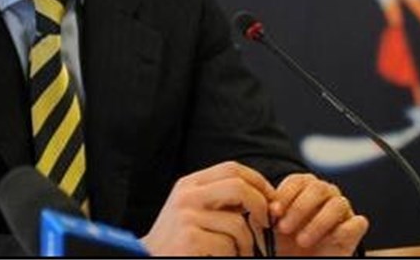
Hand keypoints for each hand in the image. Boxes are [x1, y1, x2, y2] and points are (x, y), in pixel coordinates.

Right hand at [140, 161, 274, 255]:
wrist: (148, 257)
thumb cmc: (178, 239)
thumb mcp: (194, 209)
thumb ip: (220, 199)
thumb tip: (264, 196)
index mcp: (189, 184)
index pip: (232, 168)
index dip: (258, 181)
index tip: (271, 198)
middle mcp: (187, 196)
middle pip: (239, 187)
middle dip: (261, 204)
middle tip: (267, 223)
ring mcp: (187, 217)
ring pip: (238, 223)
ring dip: (248, 242)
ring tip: (241, 251)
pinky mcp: (190, 240)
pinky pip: (229, 245)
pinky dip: (234, 255)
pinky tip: (224, 257)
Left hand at [270, 173, 368, 256]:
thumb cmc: (283, 243)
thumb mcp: (267, 228)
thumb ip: (261, 212)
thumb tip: (258, 203)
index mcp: (304, 187)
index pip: (297, 180)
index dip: (285, 194)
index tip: (273, 212)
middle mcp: (325, 193)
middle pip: (318, 188)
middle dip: (299, 208)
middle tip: (284, 228)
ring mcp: (342, 210)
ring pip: (339, 203)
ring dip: (318, 222)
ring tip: (302, 240)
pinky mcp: (354, 228)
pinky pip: (357, 223)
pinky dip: (343, 230)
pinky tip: (328, 241)